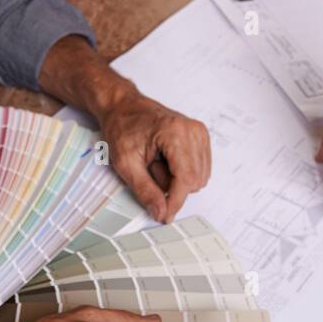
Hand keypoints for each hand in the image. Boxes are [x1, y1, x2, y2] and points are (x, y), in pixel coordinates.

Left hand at [95, 83, 210, 222]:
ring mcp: (199, 132)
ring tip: (156, 162)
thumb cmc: (122, 126)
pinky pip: (200, 169)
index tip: (164, 216)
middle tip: (149, 169)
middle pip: (195, 181)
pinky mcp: (200, 137)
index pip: (186, 179)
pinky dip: (182, 172)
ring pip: (199, 178)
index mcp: (175, 132)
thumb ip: (144, 190)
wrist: (123, 106)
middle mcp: (193, 130)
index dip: (175, 202)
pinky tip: (165, 160)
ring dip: (176, 179)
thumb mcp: (125, 162)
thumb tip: (161, 212)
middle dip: (171, 186)